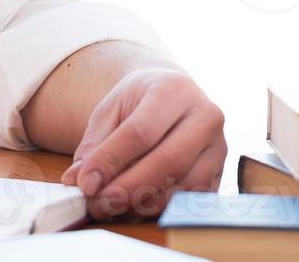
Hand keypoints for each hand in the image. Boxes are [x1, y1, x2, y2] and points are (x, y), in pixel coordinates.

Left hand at [58, 68, 224, 218]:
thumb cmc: (140, 101)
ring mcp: (218, 146)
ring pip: (185, 185)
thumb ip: (94, 143)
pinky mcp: (220, 172)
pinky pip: (193, 199)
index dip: (112, 160)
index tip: (85, 182)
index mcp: (173, 90)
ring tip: (111, 208)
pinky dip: (162, 209)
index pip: (141, 131)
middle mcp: (204, 116)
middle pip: (169, 160)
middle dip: (130, 188)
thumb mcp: (111, 108)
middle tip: (99, 204)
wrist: (173, 94)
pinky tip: (135, 210)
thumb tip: (77, 180)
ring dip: (145, 204)